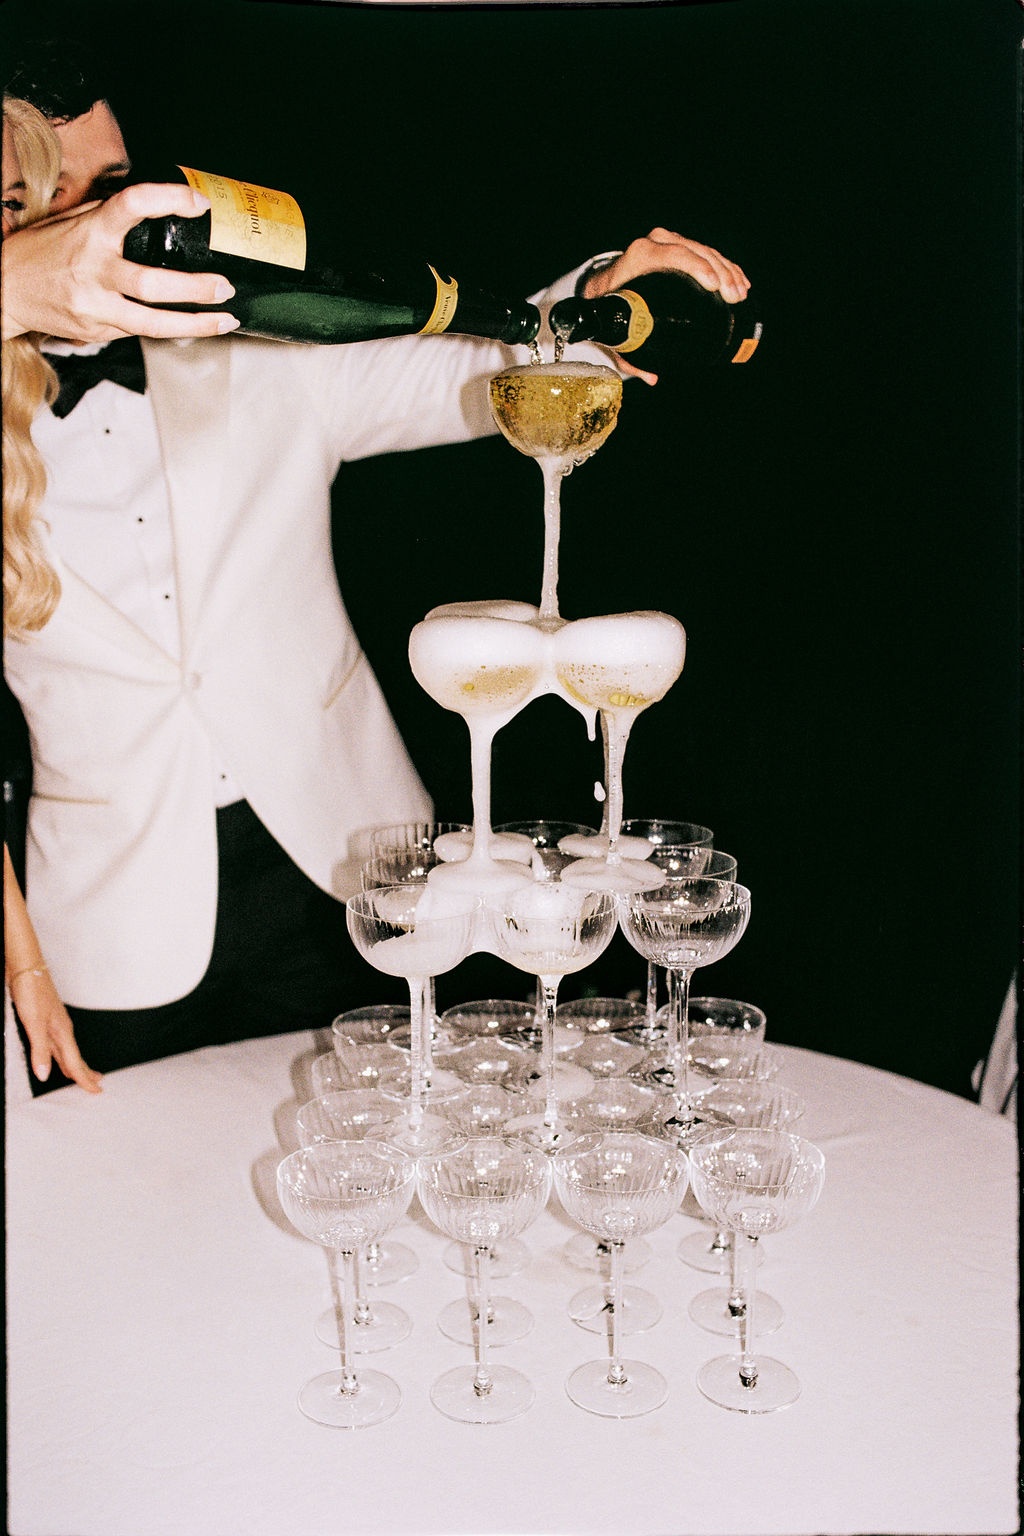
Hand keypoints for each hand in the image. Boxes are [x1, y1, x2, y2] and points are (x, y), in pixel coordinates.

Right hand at [1, 181, 241, 343]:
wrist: (6, 289)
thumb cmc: (44, 251)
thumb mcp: (73, 223)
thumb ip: (112, 219)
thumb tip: (160, 208)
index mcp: (90, 233)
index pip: (132, 206)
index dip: (168, 199)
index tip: (198, 203)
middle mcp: (92, 271)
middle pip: (151, 284)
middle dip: (195, 289)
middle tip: (224, 287)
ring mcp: (93, 307)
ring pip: (152, 322)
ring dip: (195, 323)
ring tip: (224, 319)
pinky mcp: (95, 332)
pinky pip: (138, 331)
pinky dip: (166, 327)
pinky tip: (189, 324)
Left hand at [8, 968, 102, 1093]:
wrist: (25, 967)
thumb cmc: (32, 989)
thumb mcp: (34, 1023)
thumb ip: (40, 1050)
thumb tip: (44, 1074)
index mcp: (61, 1031)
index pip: (75, 1062)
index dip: (83, 1078)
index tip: (95, 1091)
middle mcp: (60, 1028)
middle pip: (75, 1056)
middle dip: (84, 1072)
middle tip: (94, 1085)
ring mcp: (53, 1022)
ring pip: (66, 1049)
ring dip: (73, 1063)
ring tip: (78, 1073)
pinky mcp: (43, 1017)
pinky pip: (57, 1042)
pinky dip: (60, 1053)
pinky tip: (55, 1052)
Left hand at [582, 228, 749, 383]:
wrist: (605, 284)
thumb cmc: (612, 305)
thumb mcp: (618, 328)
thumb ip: (631, 356)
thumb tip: (652, 377)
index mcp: (640, 257)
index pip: (676, 255)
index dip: (699, 268)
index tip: (715, 287)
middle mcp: (655, 244)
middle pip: (697, 252)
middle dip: (722, 274)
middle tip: (736, 297)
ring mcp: (667, 242)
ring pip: (705, 251)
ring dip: (728, 270)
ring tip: (742, 293)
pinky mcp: (678, 245)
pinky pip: (706, 251)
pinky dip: (725, 265)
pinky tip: (739, 279)